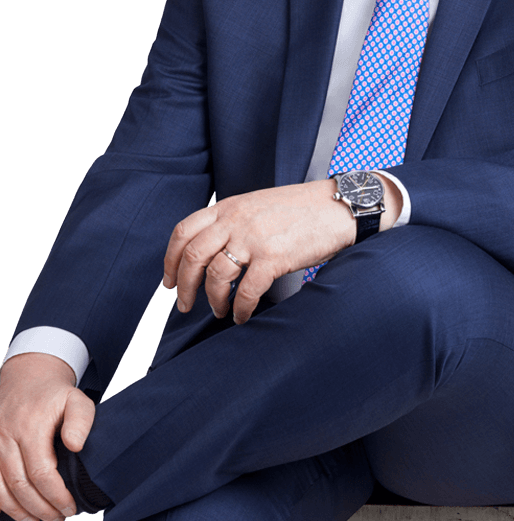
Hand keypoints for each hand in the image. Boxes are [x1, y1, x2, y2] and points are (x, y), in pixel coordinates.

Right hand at [0, 353, 94, 520]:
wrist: (27, 377)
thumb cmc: (54, 394)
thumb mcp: (77, 399)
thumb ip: (81, 421)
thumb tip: (75, 446)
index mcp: (30, 426)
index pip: (41, 472)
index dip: (56, 495)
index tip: (70, 507)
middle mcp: (6, 437)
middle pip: (20, 485)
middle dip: (41, 508)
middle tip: (59, 519)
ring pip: (1, 490)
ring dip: (20, 511)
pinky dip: (2, 503)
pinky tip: (18, 511)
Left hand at [163, 180, 355, 324]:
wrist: (336, 207)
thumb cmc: (301, 208)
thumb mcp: (257, 204)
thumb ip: (233, 221)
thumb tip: (212, 250)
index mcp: (229, 206)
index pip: (184, 231)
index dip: (171, 260)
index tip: (169, 281)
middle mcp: (236, 220)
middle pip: (193, 256)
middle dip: (184, 286)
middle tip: (185, 305)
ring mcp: (254, 238)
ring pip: (216, 275)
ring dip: (213, 300)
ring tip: (220, 311)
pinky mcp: (273, 257)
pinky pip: (246, 291)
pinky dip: (240, 308)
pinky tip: (242, 315)